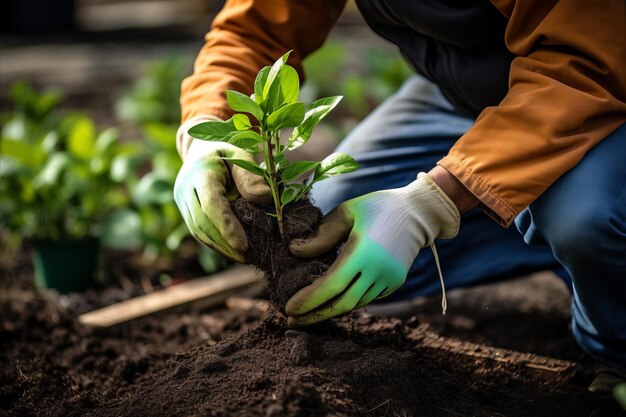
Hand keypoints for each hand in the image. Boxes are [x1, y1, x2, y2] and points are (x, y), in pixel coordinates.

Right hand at [174, 121, 269, 261]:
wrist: (201, 148)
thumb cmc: (227, 151)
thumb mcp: (241, 154)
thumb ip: (251, 176)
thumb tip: (265, 197)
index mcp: (201, 172)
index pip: (211, 204)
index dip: (227, 227)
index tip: (244, 245)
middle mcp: (185, 188)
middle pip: (201, 222)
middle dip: (224, 243)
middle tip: (246, 257)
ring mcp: (182, 200)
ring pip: (197, 230)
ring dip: (219, 247)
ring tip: (241, 258)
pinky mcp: (184, 210)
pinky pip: (197, 230)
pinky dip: (214, 243)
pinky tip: (230, 251)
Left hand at [286, 173, 459, 325]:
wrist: (419, 212)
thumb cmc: (377, 207)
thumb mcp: (346, 212)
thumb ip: (320, 235)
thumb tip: (295, 252)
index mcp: (364, 252)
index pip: (331, 286)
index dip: (309, 301)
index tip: (288, 309)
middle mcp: (378, 271)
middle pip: (342, 304)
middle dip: (315, 315)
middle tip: (291, 320)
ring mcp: (389, 279)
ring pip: (355, 304)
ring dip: (330, 310)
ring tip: (306, 312)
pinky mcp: (394, 282)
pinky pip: (367, 298)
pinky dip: (347, 302)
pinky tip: (330, 301)